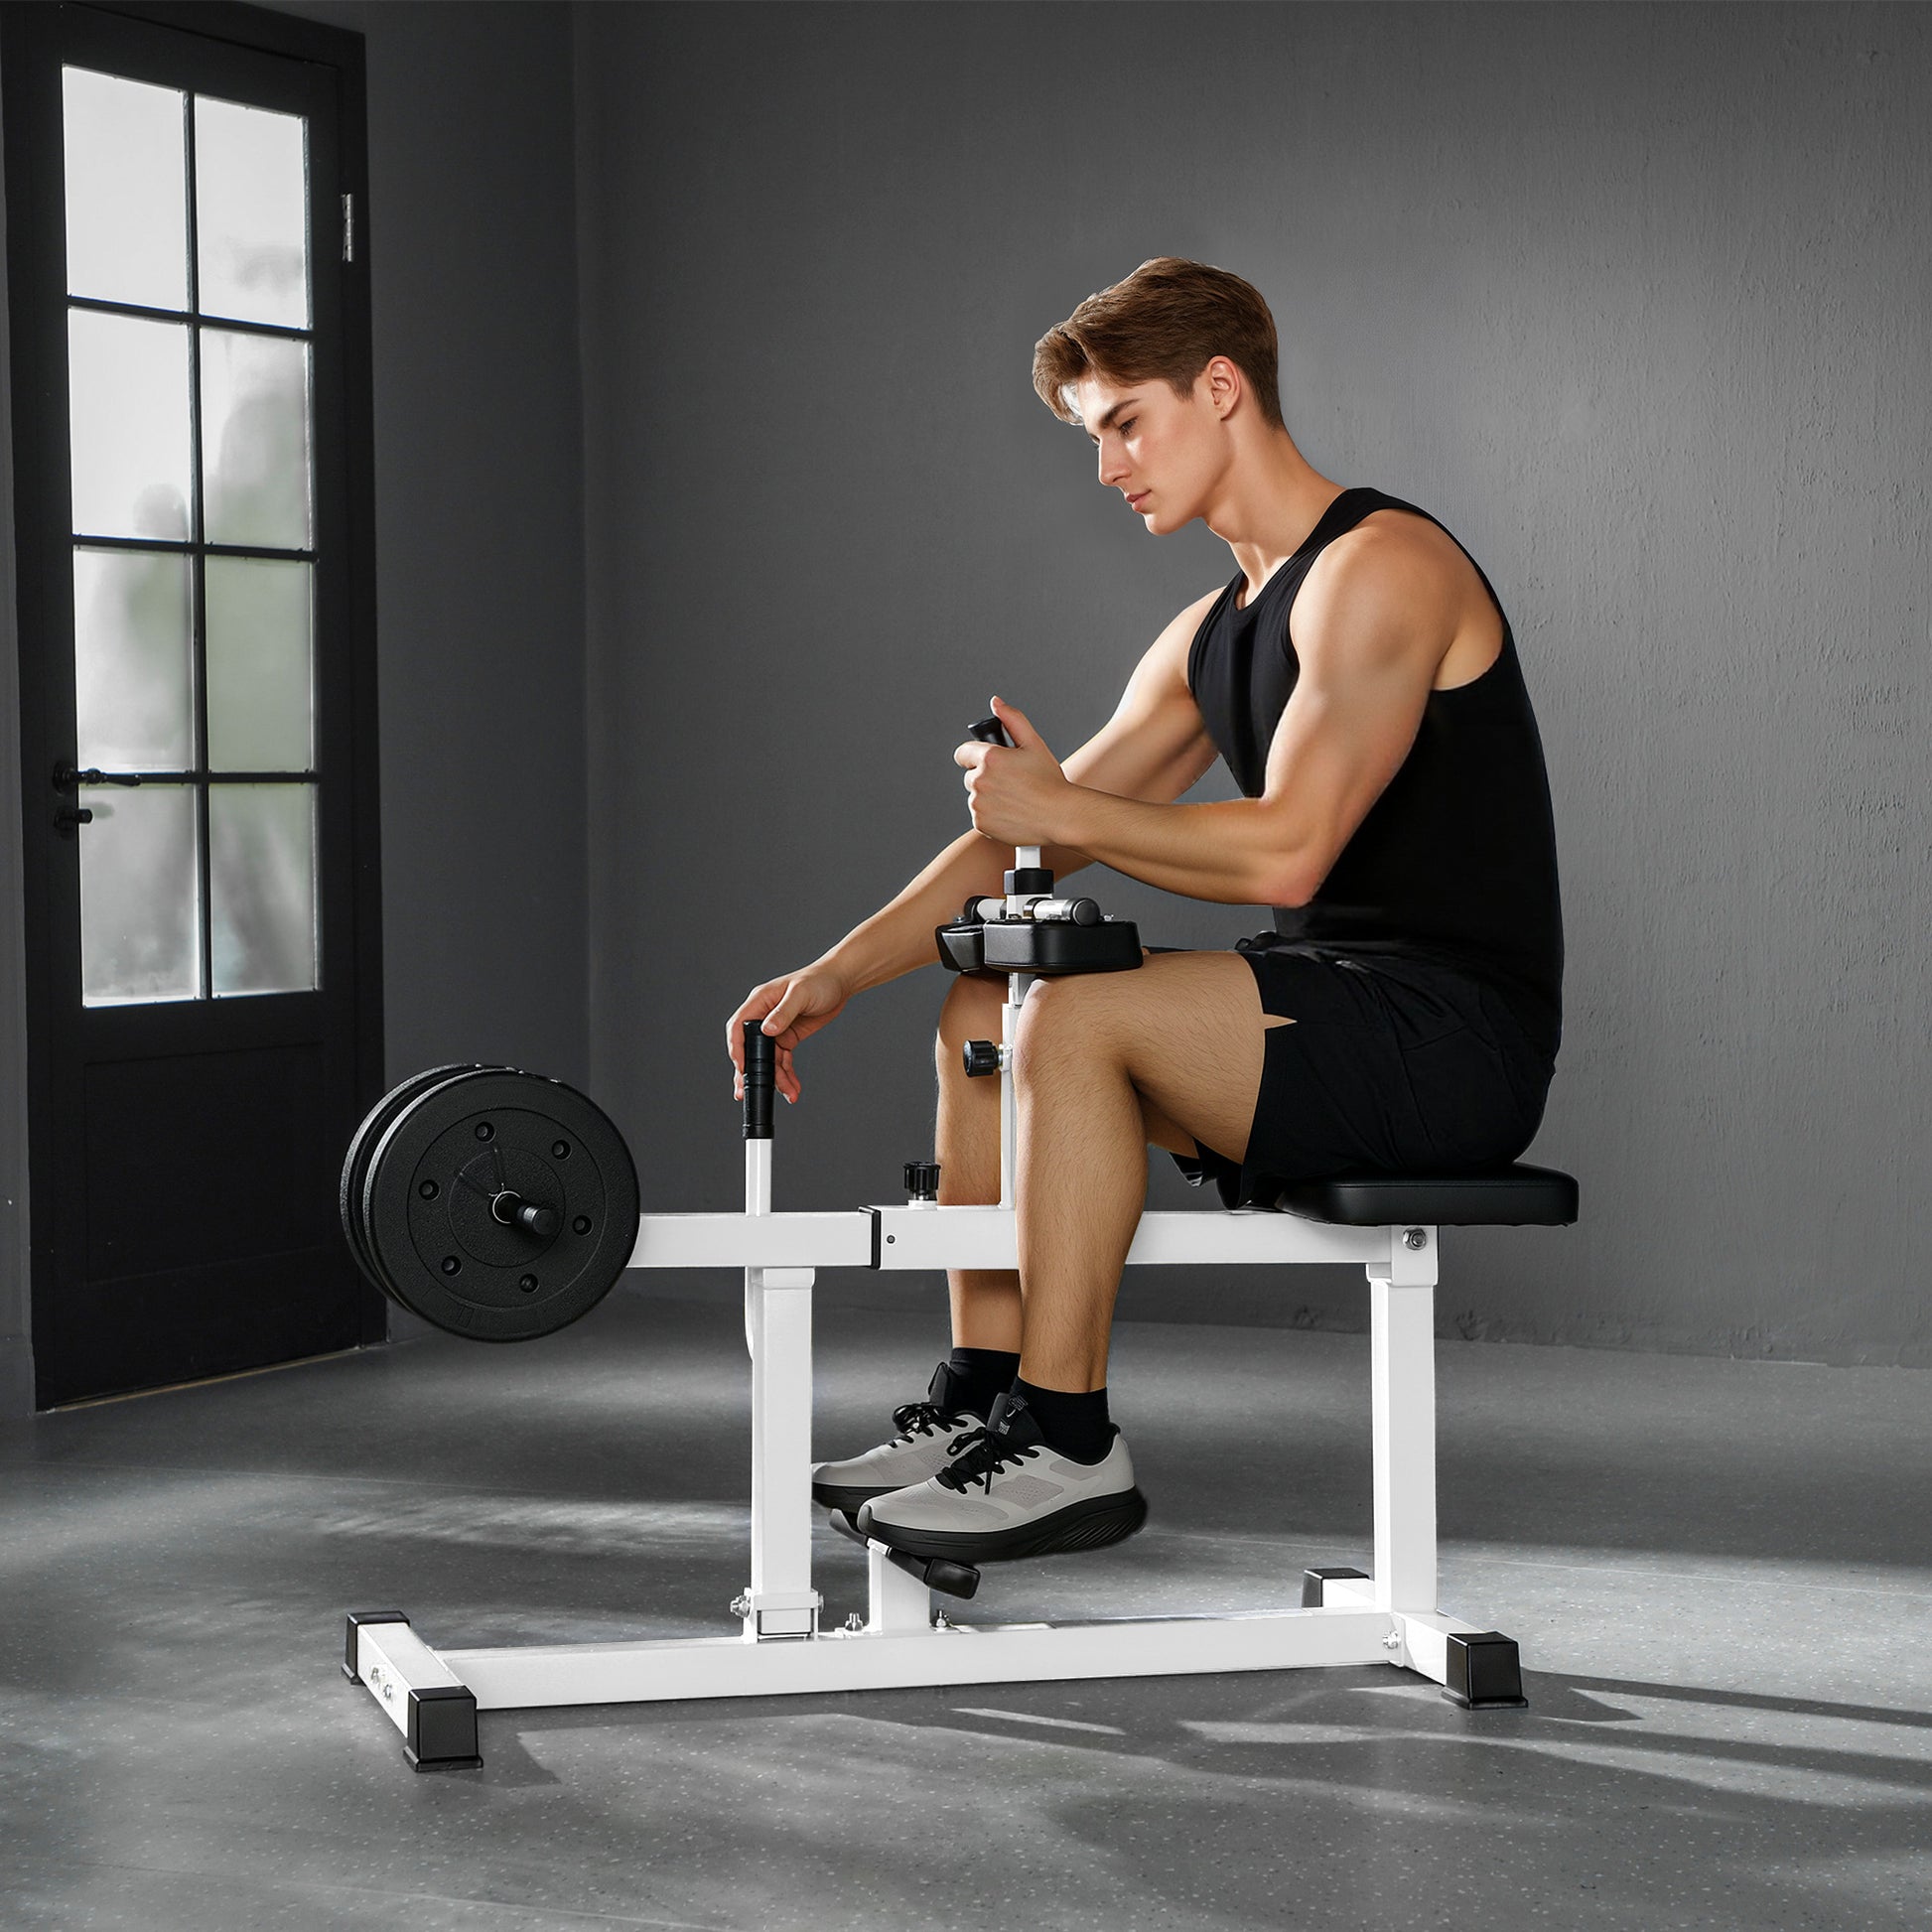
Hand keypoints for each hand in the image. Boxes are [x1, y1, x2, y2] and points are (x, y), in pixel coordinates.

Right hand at [725, 965, 850, 1103]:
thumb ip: (783, 1012)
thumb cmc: (820, 981)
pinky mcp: (788, 1037)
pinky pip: (783, 1060)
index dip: (737, 1048)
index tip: (741, 1067)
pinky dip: (787, 1074)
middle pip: (751, 1048)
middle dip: (750, 1071)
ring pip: (769, 1059)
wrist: (840, 982)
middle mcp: (764, 1016)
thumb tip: (767, 1030)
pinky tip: (793, 1087)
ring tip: (788, 1092)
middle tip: (745, 1091)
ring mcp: (776, 1028)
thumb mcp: (801, 994)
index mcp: (760, 1001)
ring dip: (776, 1078)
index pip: (739, 1026)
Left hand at [952, 696, 1073, 845]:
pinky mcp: (981, 823)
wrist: (1061, 816)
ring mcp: (979, 804)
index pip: (963, 753)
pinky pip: (980, 816)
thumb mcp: (1034, 744)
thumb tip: (996, 703)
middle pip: (971, 776)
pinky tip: (1012, 813)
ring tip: (1015, 799)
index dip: (975, 757)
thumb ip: (1013, 720)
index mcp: (990, 758)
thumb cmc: (1050, 782)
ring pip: (976, 797)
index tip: (988, 763)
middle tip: (1012, 783)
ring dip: (989, 797)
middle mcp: (980, 781)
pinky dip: (992, 816)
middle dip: (986, 778)